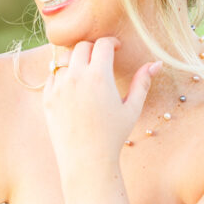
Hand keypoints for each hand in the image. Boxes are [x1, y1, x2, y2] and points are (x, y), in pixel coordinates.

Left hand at [43, 37, 160, 174]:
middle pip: (81, 46)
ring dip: (75, 61)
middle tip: (101, 59)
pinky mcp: (47, 98)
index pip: (103, 44)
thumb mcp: (132, 108)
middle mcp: (76, 77)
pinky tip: (73, 88)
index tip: (116, 48)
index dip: (112, 42)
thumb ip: (142, 82)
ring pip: (64, 60)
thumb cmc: (113, 135)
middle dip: (93, 48)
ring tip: (86, 73)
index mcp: (99, 76)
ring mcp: (59, 87)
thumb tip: (156, 63)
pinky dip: (62, 76)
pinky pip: (52, 77)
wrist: (86, 160)